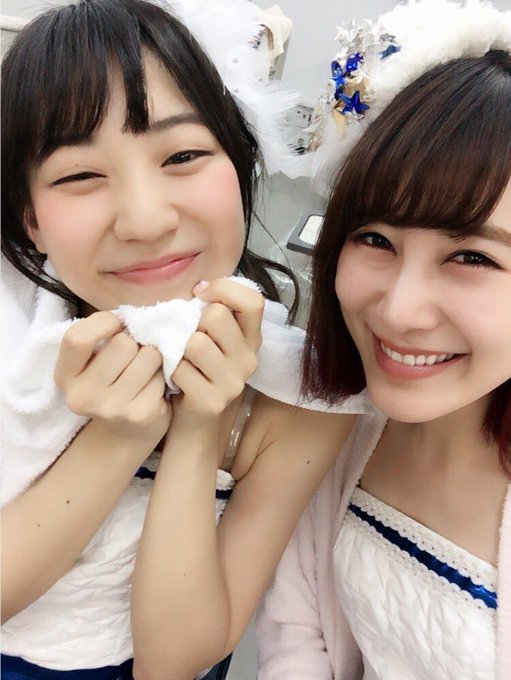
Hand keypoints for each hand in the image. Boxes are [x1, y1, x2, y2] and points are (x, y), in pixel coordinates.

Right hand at [55, 311, 170, 447]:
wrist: (125, 434)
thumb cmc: (112, 383)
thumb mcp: (94, 362)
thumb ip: (104, 336)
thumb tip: (137, 317)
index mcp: (65, 376)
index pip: (77, 338)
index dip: (104, 322)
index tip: (118, 325)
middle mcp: (82, 395)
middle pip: (123, 344)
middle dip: (136, 343)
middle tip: (135, 356)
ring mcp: (111, 408)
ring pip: (148, 356)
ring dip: (153, 358)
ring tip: (146, 371)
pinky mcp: (139, 415)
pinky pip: (162, 375)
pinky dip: (163, 376)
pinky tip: (154, 388)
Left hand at [171, 279, 263, 425]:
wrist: (192, 418)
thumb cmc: (197, 367)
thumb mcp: (213, 337)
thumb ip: (213, 311)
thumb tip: (199, 288)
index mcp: (251, 339)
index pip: (253, 301)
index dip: (224, 289)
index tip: (201, 295)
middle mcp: (249, 359)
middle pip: (217, 317)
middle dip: (195, 324)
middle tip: (190, 340)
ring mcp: (233, 383)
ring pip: (196, 343)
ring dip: (180, 349)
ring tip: (183, 360)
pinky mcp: (213, 402)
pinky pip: (181, 369)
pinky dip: (171, 372)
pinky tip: (177, 380)